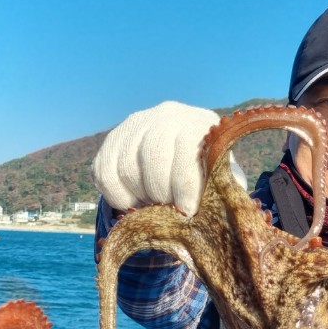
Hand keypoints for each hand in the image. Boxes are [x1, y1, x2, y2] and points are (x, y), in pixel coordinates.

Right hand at [93, 101, 242, 216]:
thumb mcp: (221, 182)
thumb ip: (222, 193)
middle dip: (161, 193)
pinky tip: (135, 202)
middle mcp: (166, 115)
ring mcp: (135, 125)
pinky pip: (105, 173)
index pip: (187, 146)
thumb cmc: (206, 178)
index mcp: (199, 122)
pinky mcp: (112, 140)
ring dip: (140, 196)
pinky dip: (117, 197)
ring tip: (155, 206)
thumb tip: (214, 213)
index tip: (186, 211)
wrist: (180, 164)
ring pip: (127, 166)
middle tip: (168, 211)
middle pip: (153, 154)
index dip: (185, 184)